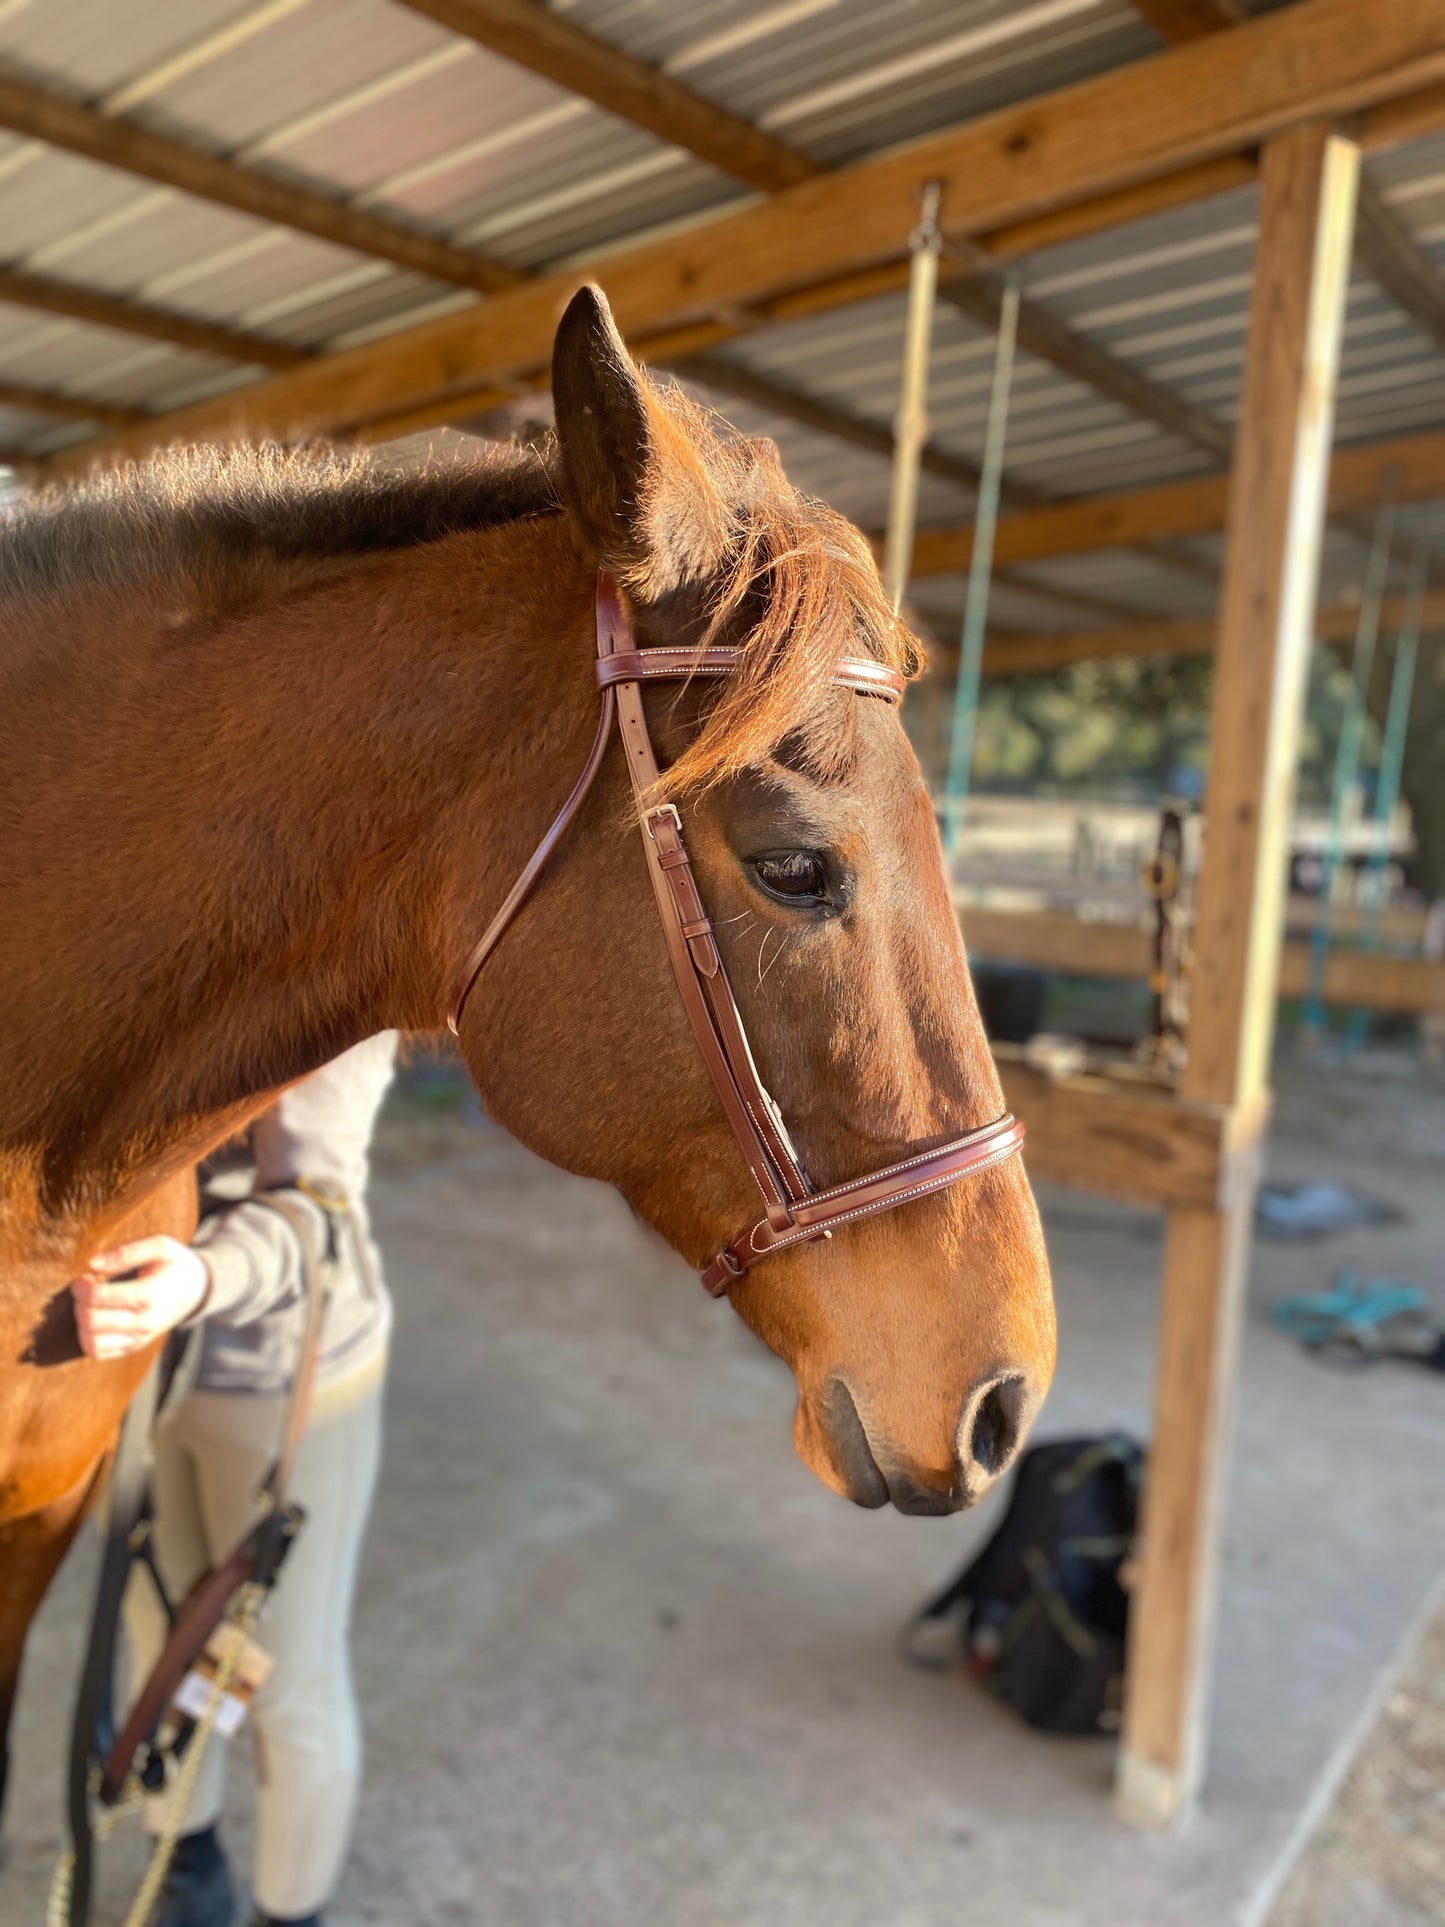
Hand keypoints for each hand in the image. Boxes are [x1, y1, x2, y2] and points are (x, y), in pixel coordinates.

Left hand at [71, 1237, 210, 1360]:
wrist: (197, 1289)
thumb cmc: (175, 1263)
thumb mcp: (160, 1246)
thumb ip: (126, 1252)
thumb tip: (92, 1263)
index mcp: (149, 1294)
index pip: (98, 1298)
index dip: (82, 1285)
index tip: (86, 1275)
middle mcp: (144, 1321)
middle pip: (91, 1320)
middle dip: (79, 1302)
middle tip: (87, 1287)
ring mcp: (139, 1337)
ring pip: (91, 1341)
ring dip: (81, 1322)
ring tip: (90, 1305)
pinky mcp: (133, 1346)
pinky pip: (99, 1352)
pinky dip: (88, 1338)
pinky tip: (97, 1318)